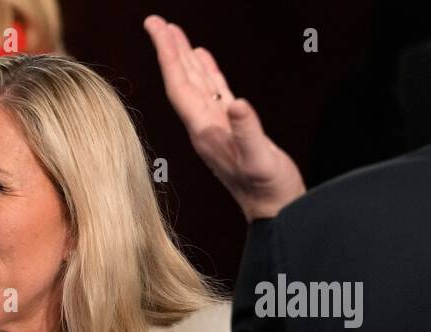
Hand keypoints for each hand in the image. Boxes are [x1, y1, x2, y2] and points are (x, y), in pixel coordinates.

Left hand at [144, 15, 305, 220]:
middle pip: (181, 80)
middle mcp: (205, 126)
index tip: (156, 27)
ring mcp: (217, 126)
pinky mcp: (232, 127)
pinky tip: (203, 58)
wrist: (274, 210)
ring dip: (184, 57)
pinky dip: (208, 72)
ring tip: (174, 33)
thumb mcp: (259, 158)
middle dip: (169, 49)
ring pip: (197, 83)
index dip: (167, 54)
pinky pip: (215, 92)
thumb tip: (237, 103)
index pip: (179, 84)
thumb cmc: (267, 188)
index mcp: (205, 129)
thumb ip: (248, 131)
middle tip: (156, 21)